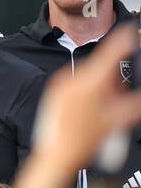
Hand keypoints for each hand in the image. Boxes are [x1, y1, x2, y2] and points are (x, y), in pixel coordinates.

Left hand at [29, 26, 140, 178]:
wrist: (56, 156)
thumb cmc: (83, 141)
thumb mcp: (119, 120)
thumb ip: (136, 102)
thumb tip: (139, 92)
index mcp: (90, 82)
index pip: (111, 51)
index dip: (125, 40)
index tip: (132, 32)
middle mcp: (72, 78)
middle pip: (102, 66)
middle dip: (116, 77)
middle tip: (120, 96)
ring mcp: (61, 84)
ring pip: (91, 75)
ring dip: (104, 85)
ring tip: (106, 108)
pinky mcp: (55, 91)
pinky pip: (78, 82)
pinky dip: (90, 89)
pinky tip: (93, 108)